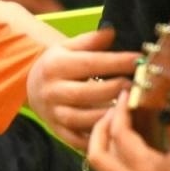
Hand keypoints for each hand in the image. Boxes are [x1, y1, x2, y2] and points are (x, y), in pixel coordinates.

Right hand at [26, 27, 142, 151]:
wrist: (31, 87)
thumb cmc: (58, 64)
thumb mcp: (68, 47)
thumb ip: (90, 41)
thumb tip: (111, 31)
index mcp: (55, 66)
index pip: (89, 63)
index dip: (116, 62)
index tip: (138, 60)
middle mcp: (51, 91)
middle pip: (85, 93)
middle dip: (114, 89)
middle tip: (136, 85)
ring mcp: (53, 113)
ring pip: (82, 119)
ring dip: (108, 114)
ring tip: (128, 106)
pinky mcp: (57, 131)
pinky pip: (78, 139)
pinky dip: (96, 135)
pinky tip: (114, 128)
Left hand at [87, 102, 169, 170]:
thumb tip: (156, 99)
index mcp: (150, 169)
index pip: (120, 134)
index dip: (120, 111)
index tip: (125, 98)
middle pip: (97, 155)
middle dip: (101, 130)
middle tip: (114, 115)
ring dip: (104, 153)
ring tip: (118, 137)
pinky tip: (122, 164)